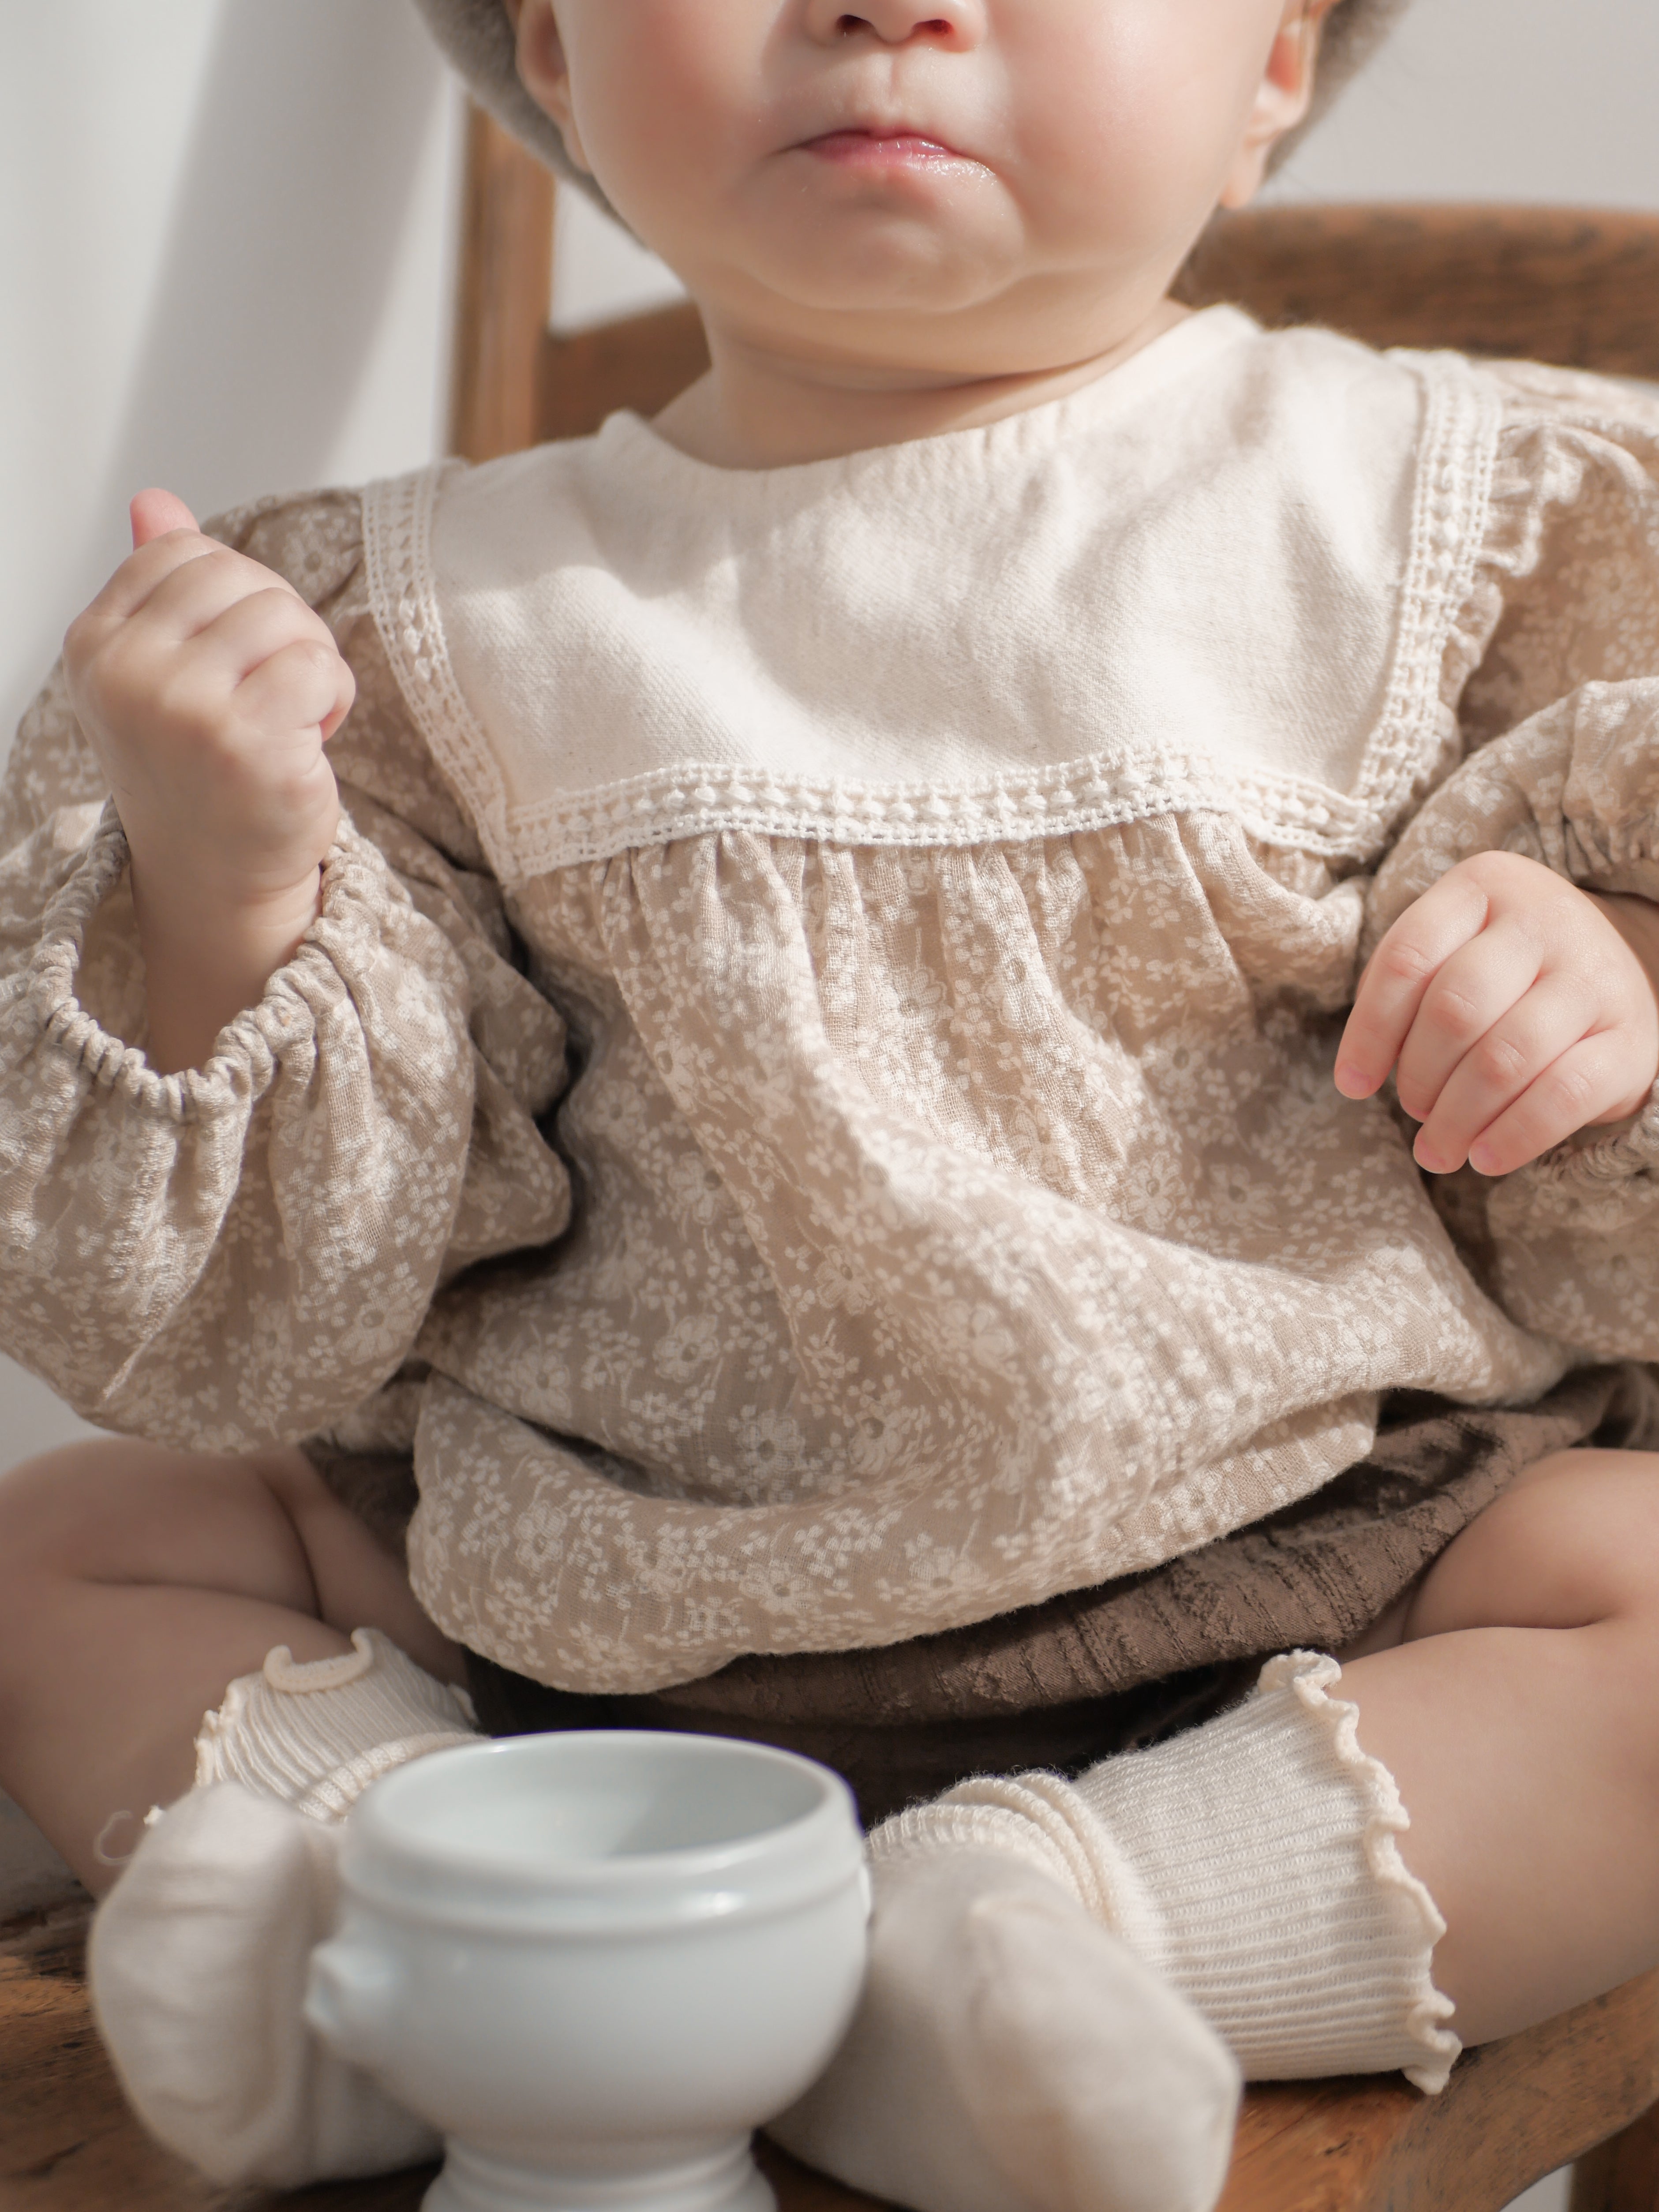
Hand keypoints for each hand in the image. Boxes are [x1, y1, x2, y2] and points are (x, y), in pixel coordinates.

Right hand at [62, 490, 352, 1070]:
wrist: (218, 877)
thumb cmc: (200, 771)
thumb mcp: (160, 671)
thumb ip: (158, 583)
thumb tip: (153, 500)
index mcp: (95, 644)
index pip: (186, 551)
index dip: (236, 595)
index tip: (233, 658)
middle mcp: (127, 674)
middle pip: (241, 577)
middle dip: (280, 626)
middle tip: (274, 691)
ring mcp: (182, 709)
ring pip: (287, 618)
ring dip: (312, 666)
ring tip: (291, 718)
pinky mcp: (246, 743)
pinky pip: (320, 667)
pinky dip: (333, 700)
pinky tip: (311, 740)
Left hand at [1334, 851, 1658, 1176]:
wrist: (1614, 972)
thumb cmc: (1503, 974)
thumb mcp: (1449, 954)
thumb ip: (1400, 995)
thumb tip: (1359, 1078)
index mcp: (1485, 887)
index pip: (1408, 959)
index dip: (1369, 1032)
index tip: (1352, 1085)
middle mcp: (1546, 921)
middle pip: (1455, 1009)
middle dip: (1419, 1076)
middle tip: (1413, 1108)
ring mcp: (1595, 978)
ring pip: (1505, 1058)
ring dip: (1457, 1118)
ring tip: (1438, 1147)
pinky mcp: (1631, 1040)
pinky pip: (1564, 1096)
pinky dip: (1514, 1136)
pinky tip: (1485, 1158)